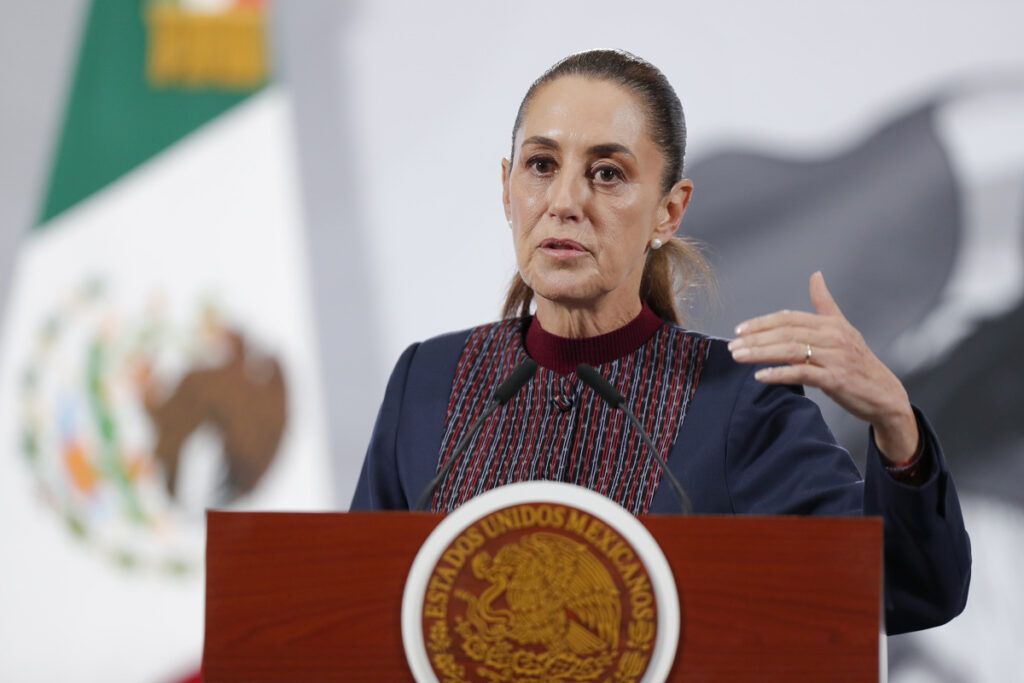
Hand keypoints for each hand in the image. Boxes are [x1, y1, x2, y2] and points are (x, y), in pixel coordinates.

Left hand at [728, 271, 918, 463]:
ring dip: (760, 353)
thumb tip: (815, 275)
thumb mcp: (843, 329)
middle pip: (786, 333)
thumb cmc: (859, 363)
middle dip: (755, 338)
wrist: (885, 395)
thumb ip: (825, 304)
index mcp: (831, 324)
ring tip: (739, 357)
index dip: (762, 323)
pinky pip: (802, 374)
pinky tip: (760, 376)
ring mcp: (835, 358)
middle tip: (732, 345)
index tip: (739, 330)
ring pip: (790, 351)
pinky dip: (779, 374)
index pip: (789, 318)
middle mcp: (833, 337)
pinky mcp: (836, 379)